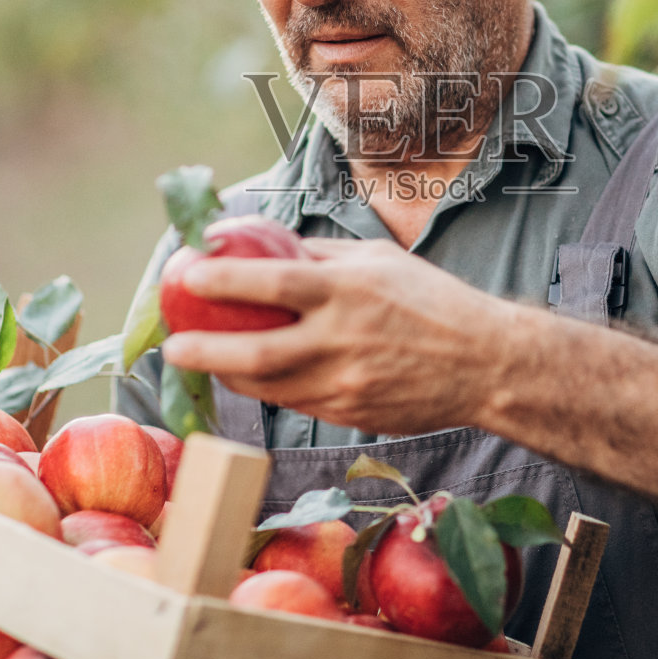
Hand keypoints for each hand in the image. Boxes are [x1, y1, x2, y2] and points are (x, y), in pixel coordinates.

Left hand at [159, 237, 511, 433]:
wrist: (486, 364)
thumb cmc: (431, 301)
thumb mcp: (378, 262)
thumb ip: (319, 256)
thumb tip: (260, 244)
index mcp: (350, 290)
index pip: (274, 281)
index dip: (224, 277)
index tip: (187, 271)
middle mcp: (344, 339)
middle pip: (256, 350)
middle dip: (204, 349)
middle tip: (171, 346)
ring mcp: (346, 383)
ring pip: (268, 386)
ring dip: (226, 373)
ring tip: (199, 358)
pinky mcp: (351, 414)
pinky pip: (293, 402)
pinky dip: (263, 388)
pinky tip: (245, 375)